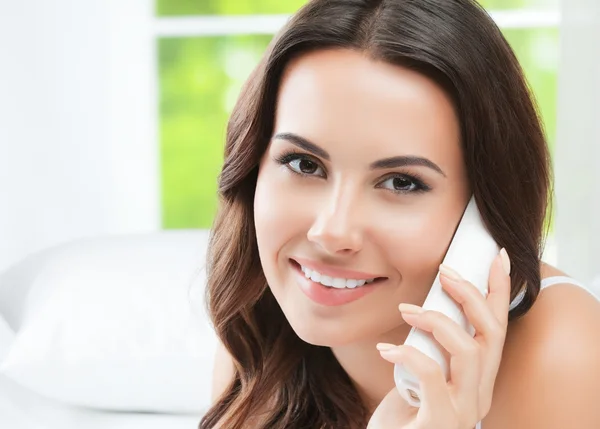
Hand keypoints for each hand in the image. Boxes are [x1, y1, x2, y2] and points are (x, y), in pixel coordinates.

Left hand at [367, 249, 511, 428]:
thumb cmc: (403, 413)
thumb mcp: (421, 374)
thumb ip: (430, 348)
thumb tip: (423, 305)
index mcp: (477, 379)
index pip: (497, 328)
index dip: (500, 291)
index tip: (497, 256)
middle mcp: (478, 394)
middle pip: (492, 333)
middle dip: (471, 294)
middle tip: (444, 272)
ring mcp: (462, 411)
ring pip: (468, 351)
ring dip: (437, 321)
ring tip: (407, 311)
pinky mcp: (439, 423)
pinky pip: (432, 376)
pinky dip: (408, 354)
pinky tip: (388, 351)